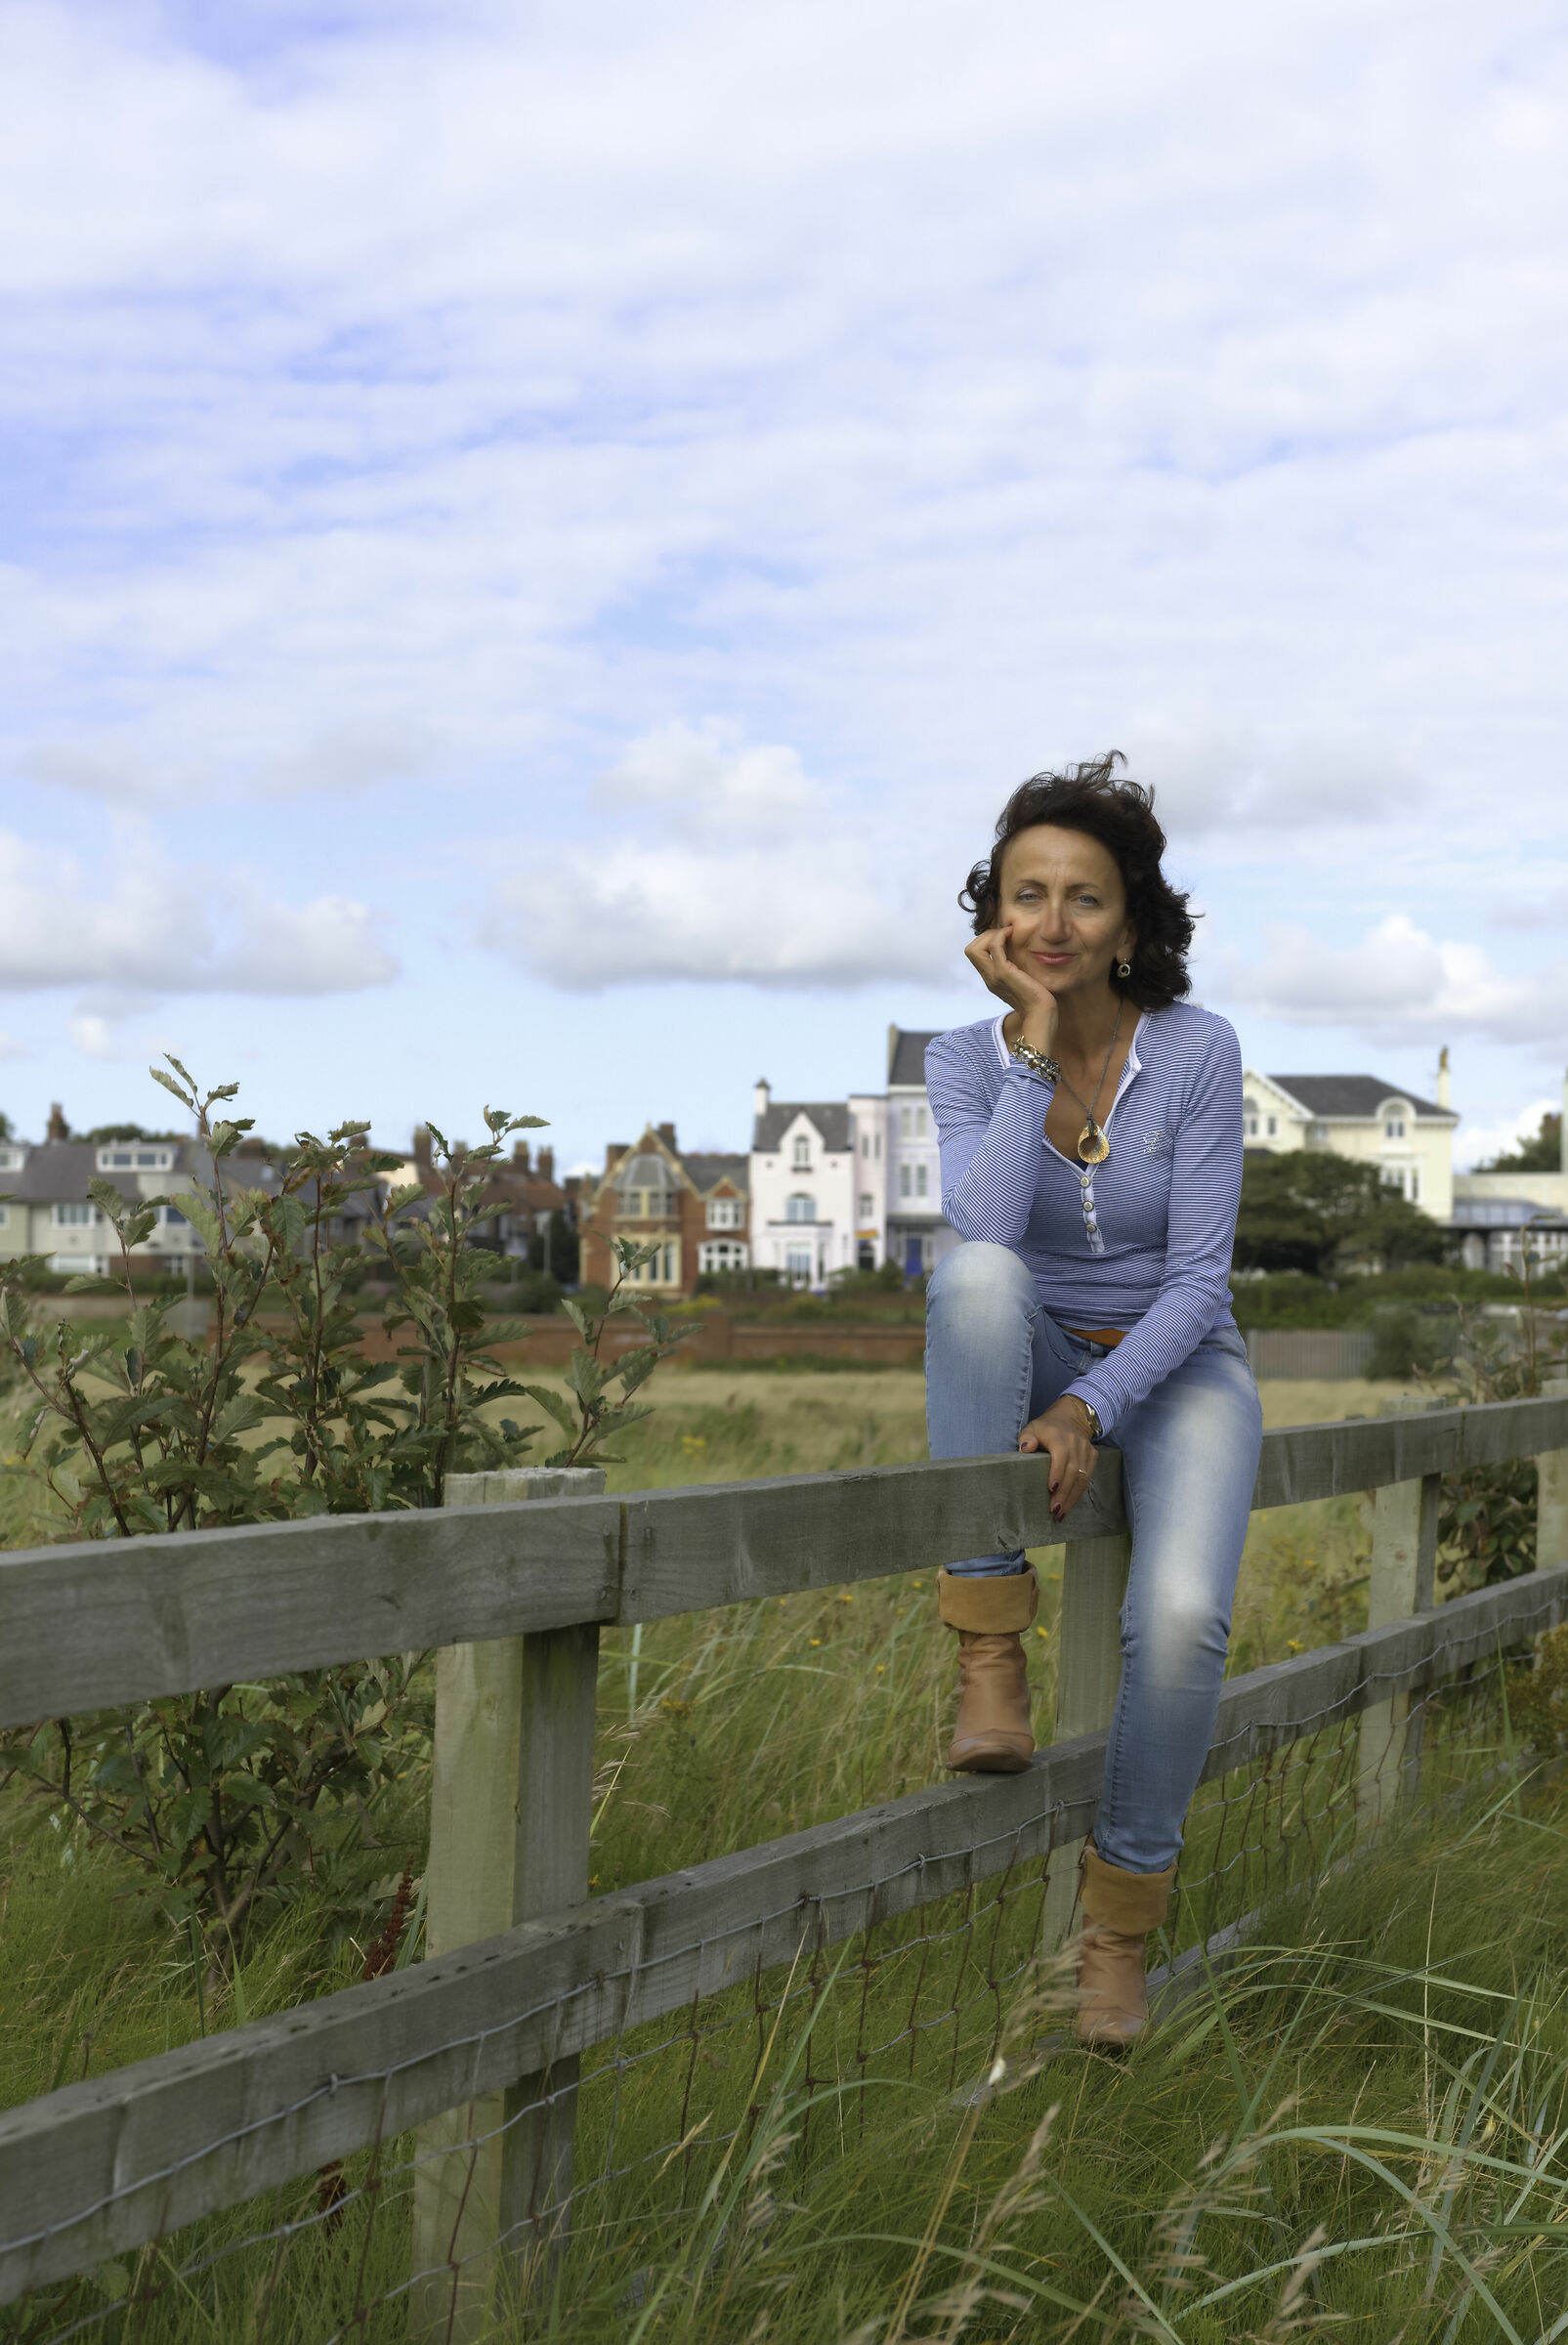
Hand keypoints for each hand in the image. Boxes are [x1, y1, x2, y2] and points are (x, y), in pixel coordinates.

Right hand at [963, 924, 1060, 1055]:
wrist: (1041, 1013)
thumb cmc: (1038, 997)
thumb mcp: (1022, 979)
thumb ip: (1016, 968)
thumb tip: (1020, 953)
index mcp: (991, 979)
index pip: (974, 954)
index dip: (985, 941)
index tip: (1004, 937)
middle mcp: (988, 978)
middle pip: (970, 950)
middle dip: (986, 935)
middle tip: (1005, 933)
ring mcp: (993, 976)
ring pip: (975, 948)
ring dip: (992, 934)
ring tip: (1008, 933)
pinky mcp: (1003, 973)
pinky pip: (994, 947)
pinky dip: (1001, 935)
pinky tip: (1013, 934)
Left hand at [1020, 1397, 1097, 1521]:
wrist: (1071, 1417)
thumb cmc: (1047, 1427)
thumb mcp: (1032, 1427)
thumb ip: (1027, 1438)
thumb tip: (1026, 1448)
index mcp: (1059, 1437)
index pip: (1061, 1456)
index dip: (1057, 1473)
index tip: (1051, 1489)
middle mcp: (1076, 1443)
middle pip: (1072, 1471)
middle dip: (1064, 1493)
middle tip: (1054, 1511)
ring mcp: (1086, 1450)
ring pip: (1082, 1478)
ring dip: (1072, 1498)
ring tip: (1061, 1514)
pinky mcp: (1093, 1456)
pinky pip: (1087, 1478)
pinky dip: (1079, 1493)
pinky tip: (1070, 1505)